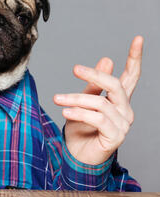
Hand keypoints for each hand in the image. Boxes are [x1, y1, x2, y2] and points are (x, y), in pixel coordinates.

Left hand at [53, 36, 142, 164]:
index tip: (138, 39)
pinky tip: (66, 112)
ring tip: (58, 99)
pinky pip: (97, 119)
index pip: (131, 76)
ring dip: (76, 99)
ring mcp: (123, 124)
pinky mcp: (116, 136)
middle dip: (94, 75)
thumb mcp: (83, 103)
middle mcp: (125, 110)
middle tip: (75, 69)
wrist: (76, 157)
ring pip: (100, 103)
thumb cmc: (81, 130)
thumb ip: (93, 85)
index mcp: (119, 100)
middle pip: (115, 85)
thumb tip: (107, 59)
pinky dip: (79, 113)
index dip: (135, 58)